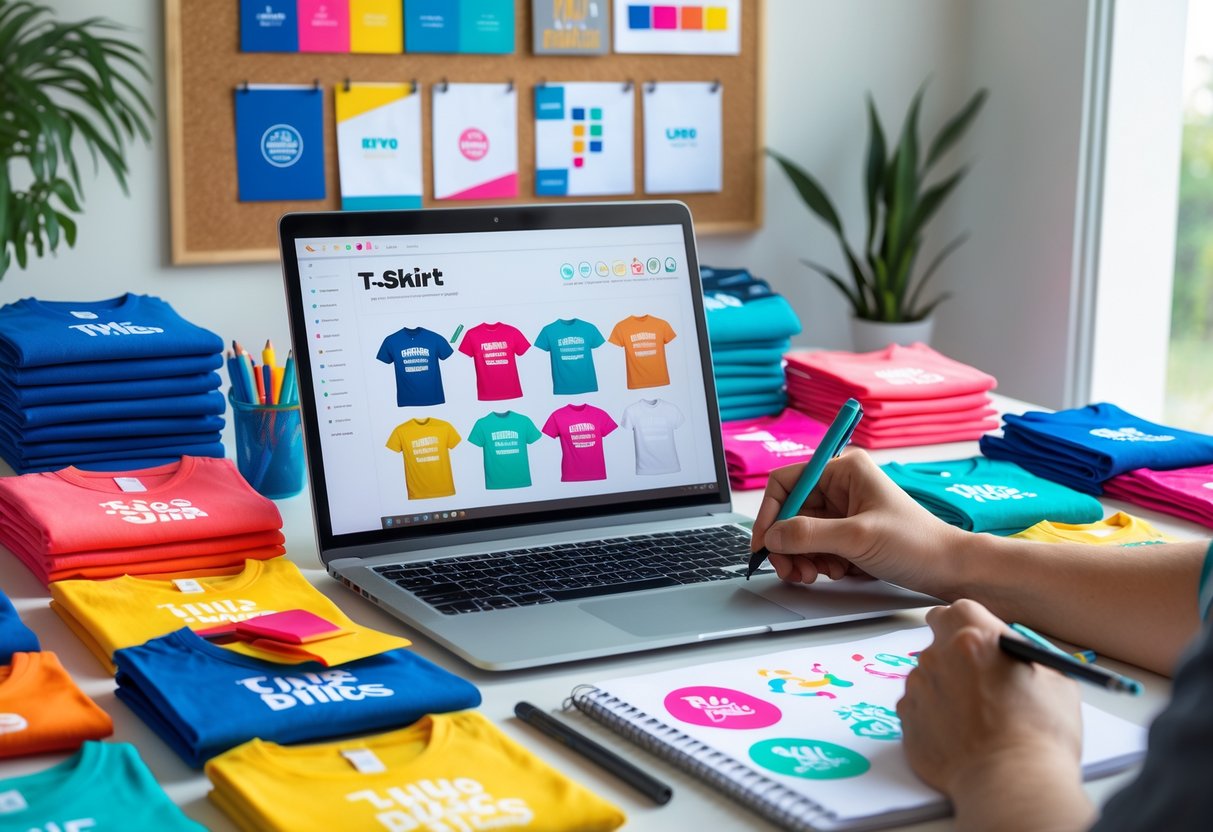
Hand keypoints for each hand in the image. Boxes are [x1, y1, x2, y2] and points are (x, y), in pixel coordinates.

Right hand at [750, 449, 962, 593]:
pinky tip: (834, 571)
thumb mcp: (857, 537)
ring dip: (801, 556)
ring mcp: (842, 512)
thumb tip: (771, 536)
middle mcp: (840, 487)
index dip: (770, 513)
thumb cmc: (916, 543)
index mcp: (843, 471)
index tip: (763, 542)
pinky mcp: (847, 534)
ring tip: (815, 573)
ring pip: (799, 533)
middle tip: (789, 569)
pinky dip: (816, 562)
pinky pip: (815, 547)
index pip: (786, 483)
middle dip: (786, 543)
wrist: (948, 570)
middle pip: (789, 512)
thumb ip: (809, 535)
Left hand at [898, 600, 1091, 830]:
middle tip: (976, 680)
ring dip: (945, 688)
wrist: (1010, 784)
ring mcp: (918, 687)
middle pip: (938, 641)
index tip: (974, 636)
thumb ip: (1026, 657)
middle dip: (954, 656)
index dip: (966, 623)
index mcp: (974, 637)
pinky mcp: (905, 718)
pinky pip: (918, 707)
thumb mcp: (1057, 682)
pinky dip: (934, 717)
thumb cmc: (1040, 735)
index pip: (956, 610)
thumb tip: (1016, 656)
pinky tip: (959, 736)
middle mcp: (938, 656)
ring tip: (975, 719)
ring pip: (927, 676)